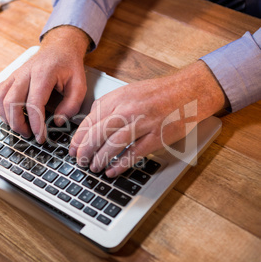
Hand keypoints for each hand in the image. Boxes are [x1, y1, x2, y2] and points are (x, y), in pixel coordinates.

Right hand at [0, 26, 89, 142]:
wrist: (59, 47)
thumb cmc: (69, 66)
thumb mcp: (80, 85)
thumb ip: (72, 105)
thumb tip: (57, 122)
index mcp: (43, 74)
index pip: (34, 103)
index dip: (35, 123)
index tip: (41, 136)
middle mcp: (25, 73)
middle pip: (11, 102)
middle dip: (18, 124)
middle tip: (30, 135)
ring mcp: (15, 75)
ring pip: (0, 99)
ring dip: (7, 118)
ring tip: (20, 127)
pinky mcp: (10, 78)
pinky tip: (10, 116)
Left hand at [69, 60, 226, 176]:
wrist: (188, 90)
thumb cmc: (157, 93)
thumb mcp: (127, 92)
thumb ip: (108, 107)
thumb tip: (90, 125)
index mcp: (118, 98)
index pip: (90, 120)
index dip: (79, 138)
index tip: (73, 149)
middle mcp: (128, 109)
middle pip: (98, 134)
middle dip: (85, 151)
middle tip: (80, 161)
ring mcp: (143, 123)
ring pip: (113, 144)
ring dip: (100, 159)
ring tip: (94, 167)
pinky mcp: (157, 136)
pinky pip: (134, 153)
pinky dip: (121, 164)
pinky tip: (112, 171)